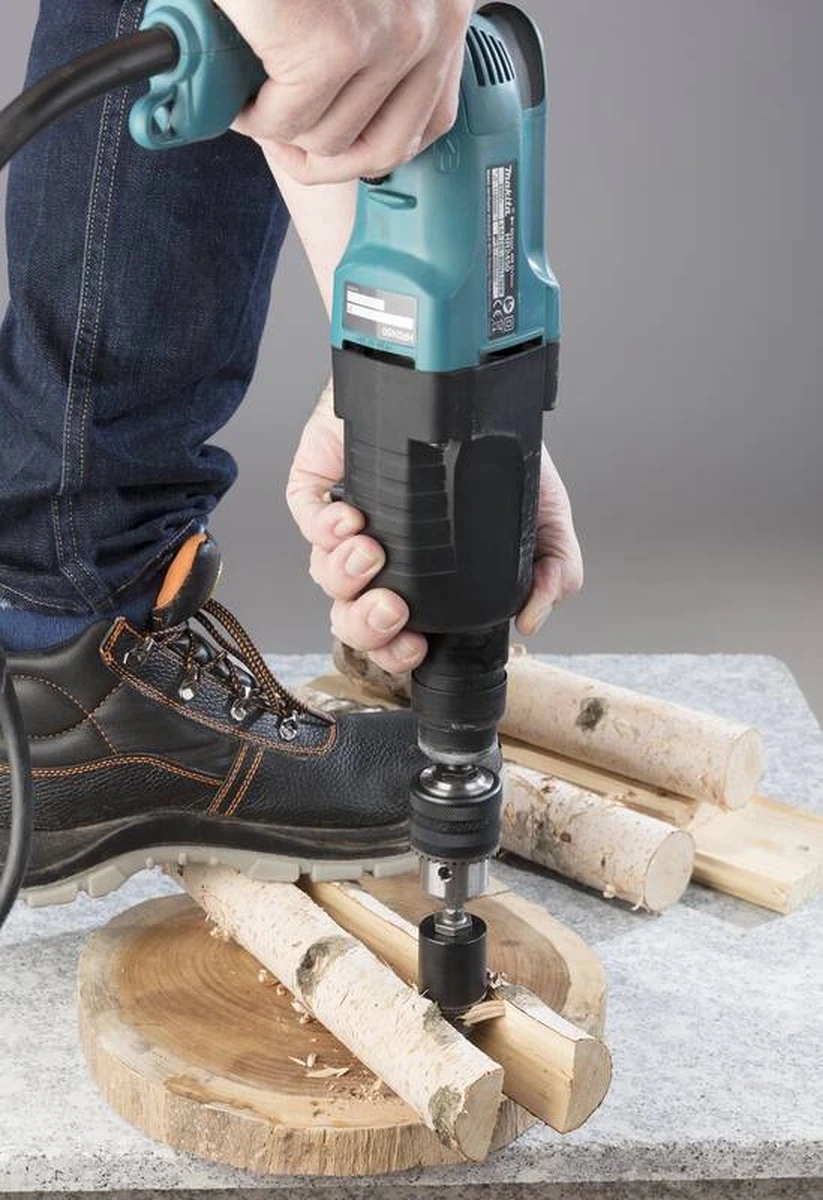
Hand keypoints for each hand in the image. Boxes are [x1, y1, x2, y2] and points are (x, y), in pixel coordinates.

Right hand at [215, 0, 472, 182]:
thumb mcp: (359, 1)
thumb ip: (376, 39)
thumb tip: (347, 124)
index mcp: (444, 3)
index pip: (433, 118)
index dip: (378, 147)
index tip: (339, 149)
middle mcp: (430, 21)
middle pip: (386, 146)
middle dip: (326, 161)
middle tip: (282, 144)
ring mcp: (388, 36)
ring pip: (331, 138)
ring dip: (280, 130)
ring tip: (252, 98)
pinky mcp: (335, 46)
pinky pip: (289, 121)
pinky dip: (252, 114)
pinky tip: (238, 88)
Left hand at [287, 382, 583, 673]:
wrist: (461, 383)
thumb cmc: (488, 448)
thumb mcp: (539, 511)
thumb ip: (551, 566)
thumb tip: (532, 617)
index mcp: (422, 580)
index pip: (396, 636)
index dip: (398, 651)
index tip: (417, 645)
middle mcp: (380, 562)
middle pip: (352, 619)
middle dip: (368, 626)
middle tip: (394, 608)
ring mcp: (346, 528)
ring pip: (326, 575)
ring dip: (346, 575)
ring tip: (373, 551)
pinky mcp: (319, 488)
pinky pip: (307, 523)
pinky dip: (323, 529)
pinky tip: (352, 519)